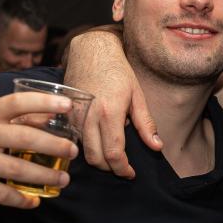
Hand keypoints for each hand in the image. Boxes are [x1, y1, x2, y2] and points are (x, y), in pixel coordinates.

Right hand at [0, 92, 79, 208]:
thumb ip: (7, 117)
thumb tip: (48, 114)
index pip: (15, 102)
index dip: (43, 101)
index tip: (66, 104)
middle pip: (23, 138)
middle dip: (53, 146)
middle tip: (73, 153)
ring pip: (15, 169)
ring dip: (44, 177)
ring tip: (62, 181)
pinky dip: (19, 200)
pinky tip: (33, 202)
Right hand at [63, 28, 160, 178]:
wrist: (91, 50)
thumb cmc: (117, 70)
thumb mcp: (137, 95)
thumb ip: (146, 123)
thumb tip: (157, 146)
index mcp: (109, 112)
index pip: (114, 154)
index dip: (123, 169)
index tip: (131, 173)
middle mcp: (89, 117)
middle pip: (96, 158)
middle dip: (110, 168)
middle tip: (122, 166)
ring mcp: (74, 116)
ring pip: (83, 152)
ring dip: (98, 159)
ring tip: (112, 155)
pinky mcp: (66, 115)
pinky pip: (75, 140)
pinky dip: (87, 147)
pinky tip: (99, 141)